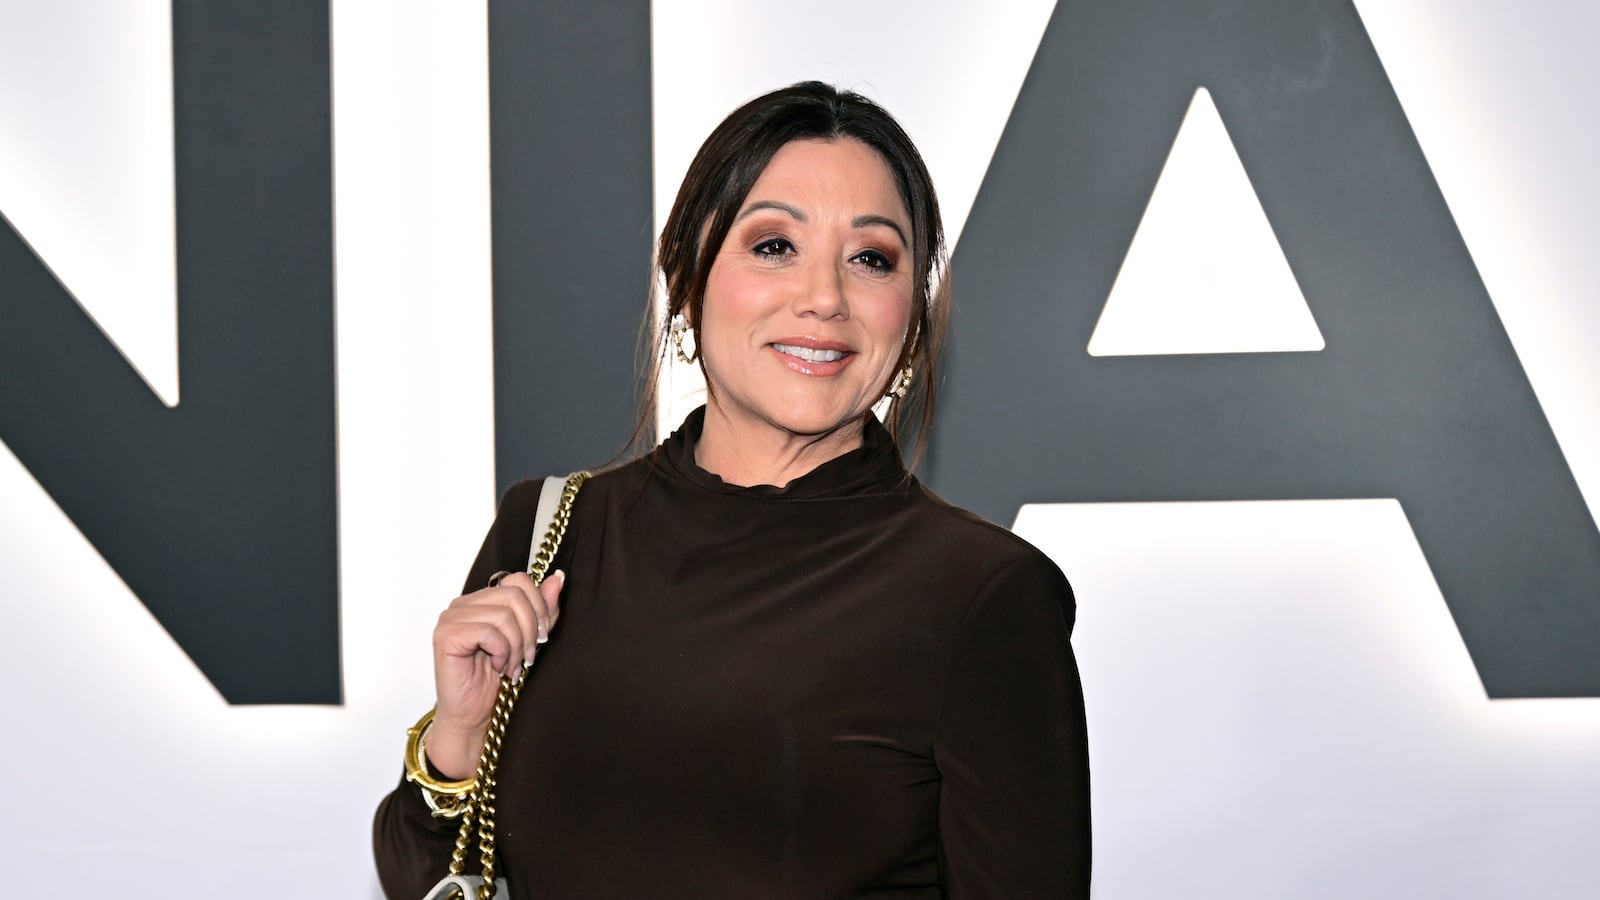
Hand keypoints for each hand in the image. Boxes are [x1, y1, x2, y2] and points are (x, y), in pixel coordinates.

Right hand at [426, 569, 564, 778]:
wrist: (473, 716)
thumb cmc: (497, 680)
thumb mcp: (529, 641)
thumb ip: (543, 610)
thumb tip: (557, 579)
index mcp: (482, 600)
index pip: (518, 580)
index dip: (539, 606)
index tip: (542, 637)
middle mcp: (464, 604)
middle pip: (514, 595)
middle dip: (529, 629)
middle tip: (529, 657)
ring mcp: (451, 618)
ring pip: (503, 614)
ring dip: (516, 646)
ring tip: (512, 666)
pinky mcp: (446, 636)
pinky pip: (487, 632)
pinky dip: (502, 652)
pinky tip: (498, 667)